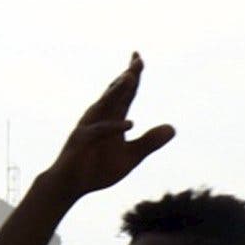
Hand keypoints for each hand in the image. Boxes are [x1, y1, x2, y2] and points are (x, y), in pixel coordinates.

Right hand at [49, 55, 174, 195]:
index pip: (125, 94)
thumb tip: (172, 128)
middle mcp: (100, 117)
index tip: (139, 59)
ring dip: (117, 91)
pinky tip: (130, 124)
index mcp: (113, 118)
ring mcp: (89, 127)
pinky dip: (113, 127)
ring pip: (105, 105)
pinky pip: (99, 131)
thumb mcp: (131, 156)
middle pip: (116, 93)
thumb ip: (150, 142)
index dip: (133, 77)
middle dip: (127, 77)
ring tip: (130, 78)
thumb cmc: (98, 169)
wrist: (71, 185)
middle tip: (138, 60)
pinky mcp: (81, 140)